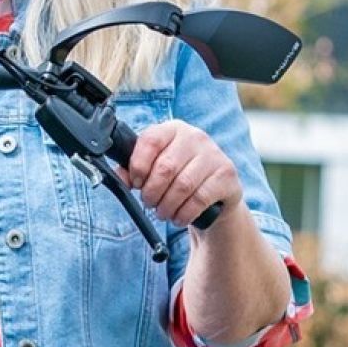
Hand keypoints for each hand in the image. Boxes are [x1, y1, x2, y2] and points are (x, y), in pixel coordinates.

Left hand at [121, 120, 244, 231]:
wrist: (216, 192)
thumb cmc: (178, 176)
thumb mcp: (155, 168)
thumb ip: (134, 170)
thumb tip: (120, 178)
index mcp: (173, 129)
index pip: (150, 140)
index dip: (138, 165)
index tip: (135, 183)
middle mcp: (195, 137)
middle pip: (165, 167)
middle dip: (151, 192)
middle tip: (149, 202)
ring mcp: (214, 155)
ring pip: (182, 185)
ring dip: (167, 205)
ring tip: (162, 212)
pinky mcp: (227, 175)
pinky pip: (199, 198)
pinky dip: (184, 213)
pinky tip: (178, 217)